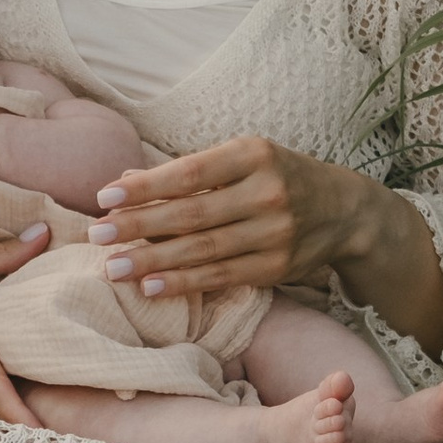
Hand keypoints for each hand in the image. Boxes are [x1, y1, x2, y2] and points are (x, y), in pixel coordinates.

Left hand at [93, 137, 442, 353]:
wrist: (346, 211)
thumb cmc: (278, 178)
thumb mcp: (241, 160)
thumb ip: (186, 173)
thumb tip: (122, 183)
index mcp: (254, 155)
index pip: (190, 172)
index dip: (146, 187)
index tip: (105, 197)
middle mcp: (267, 192)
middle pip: (192, 214)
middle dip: (139, 227)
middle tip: (96, 236)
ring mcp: (275, 233)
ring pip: (204, 250)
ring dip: (153, 261)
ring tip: (114, 267)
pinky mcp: (277, 267)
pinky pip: (222, 277)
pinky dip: (184, 283)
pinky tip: (151, 287)